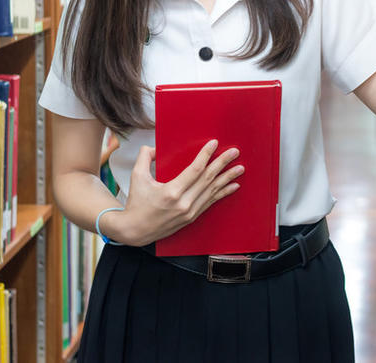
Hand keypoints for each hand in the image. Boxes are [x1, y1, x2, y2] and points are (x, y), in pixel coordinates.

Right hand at [115, 140, 242, 246]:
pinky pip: (210, 202)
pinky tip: (233, 186)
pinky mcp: (191, 217)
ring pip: (212, 191)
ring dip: (227, 178)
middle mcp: (183, 203)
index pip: (194, 170)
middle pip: (207, 179)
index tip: (214, 144)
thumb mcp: (136, 177)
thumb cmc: (136, 203)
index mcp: (171, 192)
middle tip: (235, 152)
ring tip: (240, 168)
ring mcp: (189, 212)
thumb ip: (144, 158)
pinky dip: (223, 193)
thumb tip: (153, 147)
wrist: (135, 231)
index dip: (205, 156)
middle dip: (222, 164)